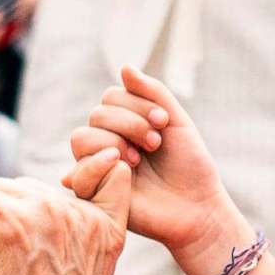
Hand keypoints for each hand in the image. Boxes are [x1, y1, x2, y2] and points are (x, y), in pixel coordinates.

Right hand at [0, 171, 128, 274]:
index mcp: (7, 223)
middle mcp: (48, 211)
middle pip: (1, 185)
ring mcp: (82, 218)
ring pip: (36, 188)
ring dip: (21, 210)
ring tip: (19, 250)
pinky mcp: (108, 228)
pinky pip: (103, 181)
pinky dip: (89, 182)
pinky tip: (66, 211)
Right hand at [62, 63, 241, 266]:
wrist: (197, 208)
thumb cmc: (190, 166)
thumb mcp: (177, 122)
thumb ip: (152, 92)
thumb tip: (124, 66)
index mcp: (126, 124)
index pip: (111, 97)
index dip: (136, 105)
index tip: (164, 123)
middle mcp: (109, 142)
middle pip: (97, 115)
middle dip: (130, 124)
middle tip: (155, 144)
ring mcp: (100, 166)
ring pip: (81, 137)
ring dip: (114, 142)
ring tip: (139, 162)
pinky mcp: (95, 192)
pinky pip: (77, 171)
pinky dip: (99, 165)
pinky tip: (125, 173)